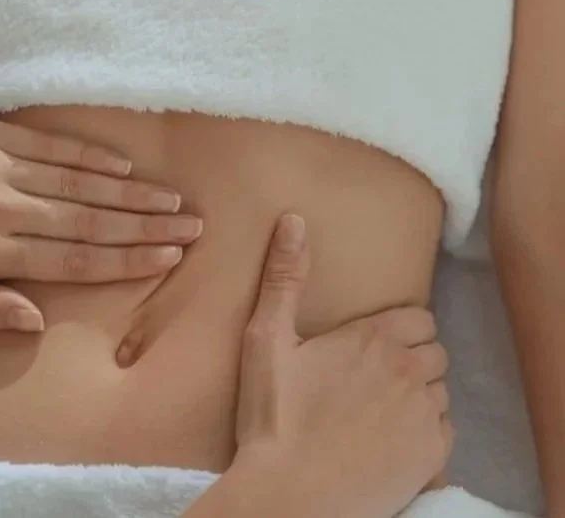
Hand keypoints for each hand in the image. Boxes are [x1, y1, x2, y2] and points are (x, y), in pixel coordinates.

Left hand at [0, 118, 201, 330]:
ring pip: (79, 182)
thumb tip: (38, 320)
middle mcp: (2, 208)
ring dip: (130, 192)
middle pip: (90, 220)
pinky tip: (124, 165)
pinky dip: (90, 156)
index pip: (75, 259)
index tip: (166, 259)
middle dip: (146, 226)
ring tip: (171, 201)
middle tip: (190, 228)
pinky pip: (51, 145)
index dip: (126, 259)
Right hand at [231, 214, 452, 517]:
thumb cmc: (274, 417)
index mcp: (376, 339)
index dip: (397, 330)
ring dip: (417, 394)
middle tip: (370, 379)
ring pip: (439, 390)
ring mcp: (425, 415)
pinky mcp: (432, 454)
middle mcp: (411, 371)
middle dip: (410, 359)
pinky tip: (386, 440)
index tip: (370, 347)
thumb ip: (284, 279)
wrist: (291, 493)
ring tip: (376, 411)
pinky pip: (443, 429)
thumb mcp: (266, 340)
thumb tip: (293, 220)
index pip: (419, 318)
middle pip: (432, 352)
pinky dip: (422, 430)